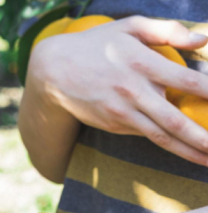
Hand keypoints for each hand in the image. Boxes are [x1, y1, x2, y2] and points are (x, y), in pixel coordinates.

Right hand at [29, 16, 207, 164]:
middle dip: (203, 138)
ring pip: (161, 137)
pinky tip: (184, 149)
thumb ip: (166, 30)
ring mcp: (121, 112)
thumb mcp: (129, 27)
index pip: (187, 81)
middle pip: (175, 121)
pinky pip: (145, 134)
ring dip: (188, 151)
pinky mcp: (114, 124)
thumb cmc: (95, 45)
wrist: (54, 72)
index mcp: (140, 63)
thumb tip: (204, 39)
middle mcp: (132, 92)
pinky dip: (166, 143)